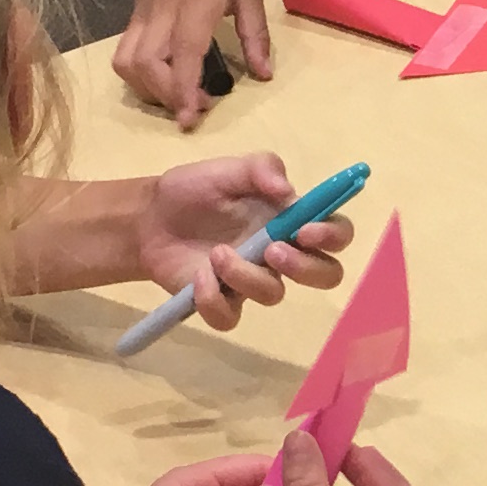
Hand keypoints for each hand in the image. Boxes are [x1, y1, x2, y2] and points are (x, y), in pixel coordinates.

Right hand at [115, 0, 272, 129]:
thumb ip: (255, 32)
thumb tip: (264, 75)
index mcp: (196, 1)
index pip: (184, 51)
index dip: (184, 88)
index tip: (189, 118)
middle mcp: (163, 11)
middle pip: (147, 64)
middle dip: (166, 96)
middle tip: (194, 108)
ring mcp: (142, 14)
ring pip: (127, 62)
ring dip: (148, 90)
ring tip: (176, 97)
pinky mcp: (132, 17)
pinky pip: (124, 53)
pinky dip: (137, 77)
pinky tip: (161, 80)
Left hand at [123, 155, 347, 327]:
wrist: (150, 217)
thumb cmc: (195, 190)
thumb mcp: (229, 168)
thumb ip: (262, 168)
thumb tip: (288, 192)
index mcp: (291, 220)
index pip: (336, 234)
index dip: (332, 236)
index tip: (306, 229)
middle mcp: (281, 254)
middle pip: (326, 275)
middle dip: (305, 268)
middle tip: (272, 250)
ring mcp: (253, 281)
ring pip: (274, 295)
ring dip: (247, 275)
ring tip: (216, 254)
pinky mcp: (223, 302)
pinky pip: (230, 317)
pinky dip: (214, 300)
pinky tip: (198, 278)